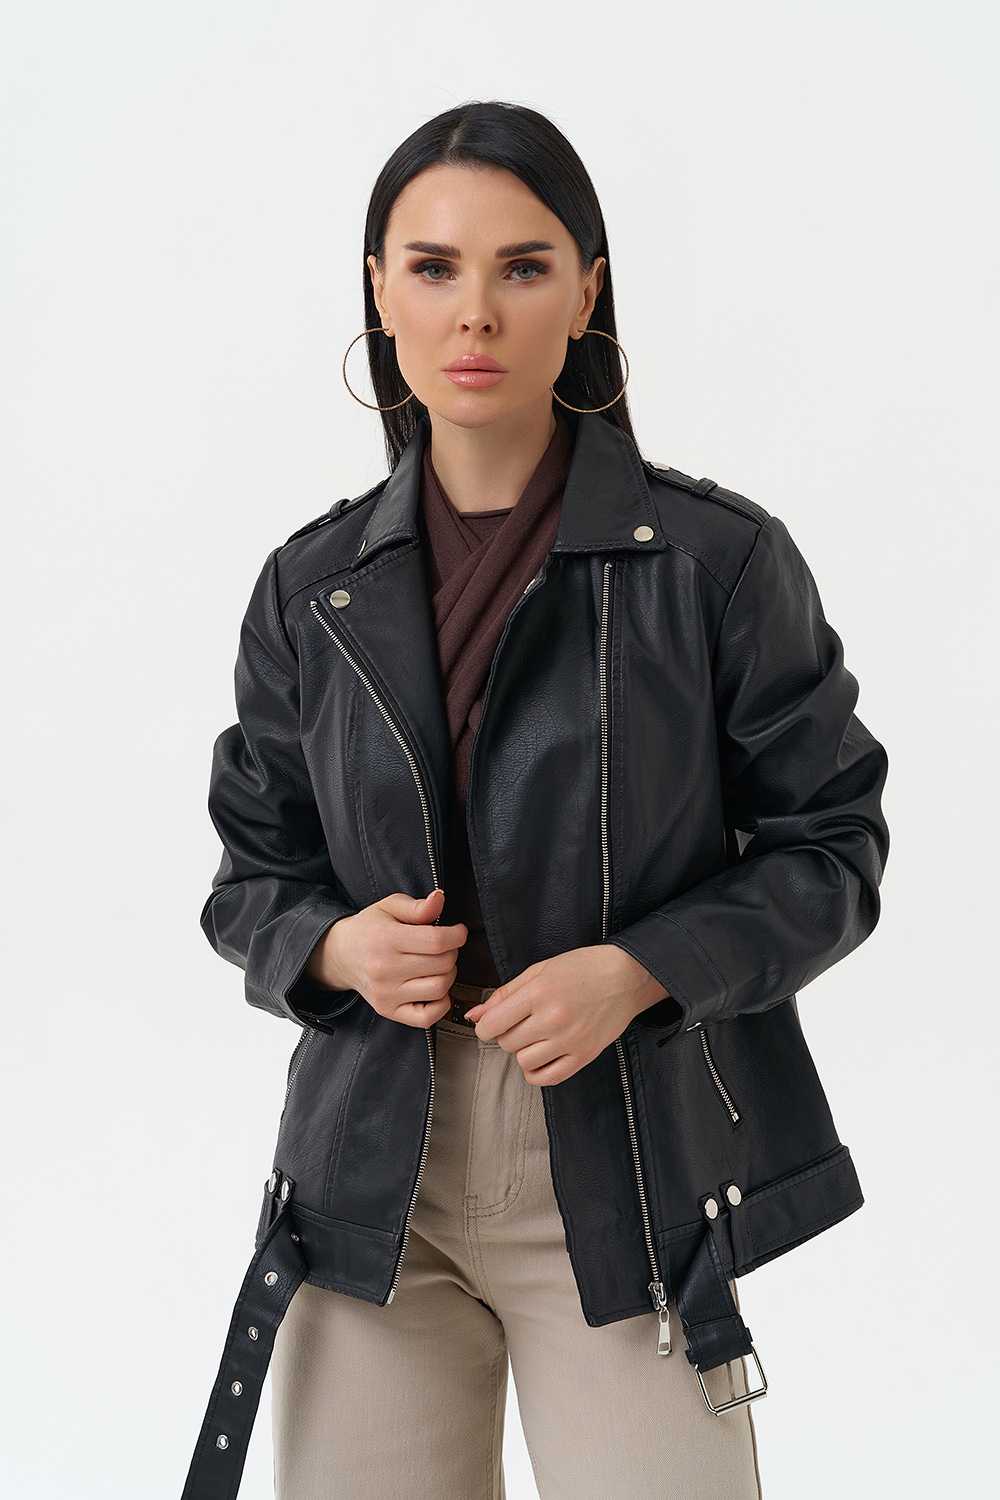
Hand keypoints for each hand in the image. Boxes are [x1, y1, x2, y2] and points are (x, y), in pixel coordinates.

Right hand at [304, 889, 466, 1028]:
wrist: (340, 955)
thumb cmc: (369, 929)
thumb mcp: (390, 907)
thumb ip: (417, 906)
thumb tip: (439, 899)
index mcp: (386, 939)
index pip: (437, 941)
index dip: (457, 935)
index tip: (458, 932)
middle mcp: (384, 969)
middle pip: (442, 964)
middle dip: (452, 952)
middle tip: (444, 947)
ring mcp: (386, 993)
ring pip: (439, 988)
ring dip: (448, 975)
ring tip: (437, 965)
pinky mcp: (388, 1010)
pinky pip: (427, 1017)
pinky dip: (440, 1003)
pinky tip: (434, 988)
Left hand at [465, 944, 669, 1085]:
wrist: (626, 976)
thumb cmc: (582, 968)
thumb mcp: (539, 971)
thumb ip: (504, 994)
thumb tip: (475, 1015)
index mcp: (539, 993)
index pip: (493, 1025)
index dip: (485, 1027)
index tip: (491, 1025)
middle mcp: (553, 1018)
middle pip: (507, 1043)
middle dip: (507, 1035)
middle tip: (521, 1023)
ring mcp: (571, 1039)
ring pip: (524, 1062)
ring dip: (524, 1051)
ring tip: (536, 1036)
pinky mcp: (585, 1055)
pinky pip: (548, 1078)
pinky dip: (536, 1073)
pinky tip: (541, 1057)